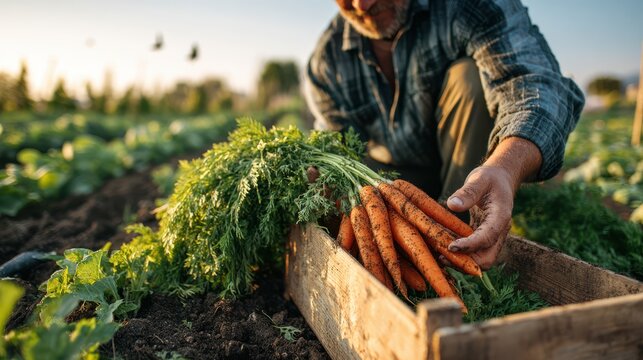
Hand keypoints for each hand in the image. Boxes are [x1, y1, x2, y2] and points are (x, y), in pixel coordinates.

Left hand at [442, 137, 542, 269]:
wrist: (501, 180)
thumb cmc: (490, 178)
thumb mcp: (480, 179)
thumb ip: (468, 192)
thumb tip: (452, 205)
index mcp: (501, 216)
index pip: (487, 237)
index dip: (470, 245)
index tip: (451, 246)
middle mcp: (499, 231)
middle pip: (487, 258)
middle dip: (466, 262)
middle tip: (441, 257)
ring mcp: (493, 237)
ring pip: (481, 259)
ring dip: (462, 262)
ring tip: (438, 256)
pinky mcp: (483, 237)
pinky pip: (474, 252)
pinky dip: (460, 254)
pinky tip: (442, 248)